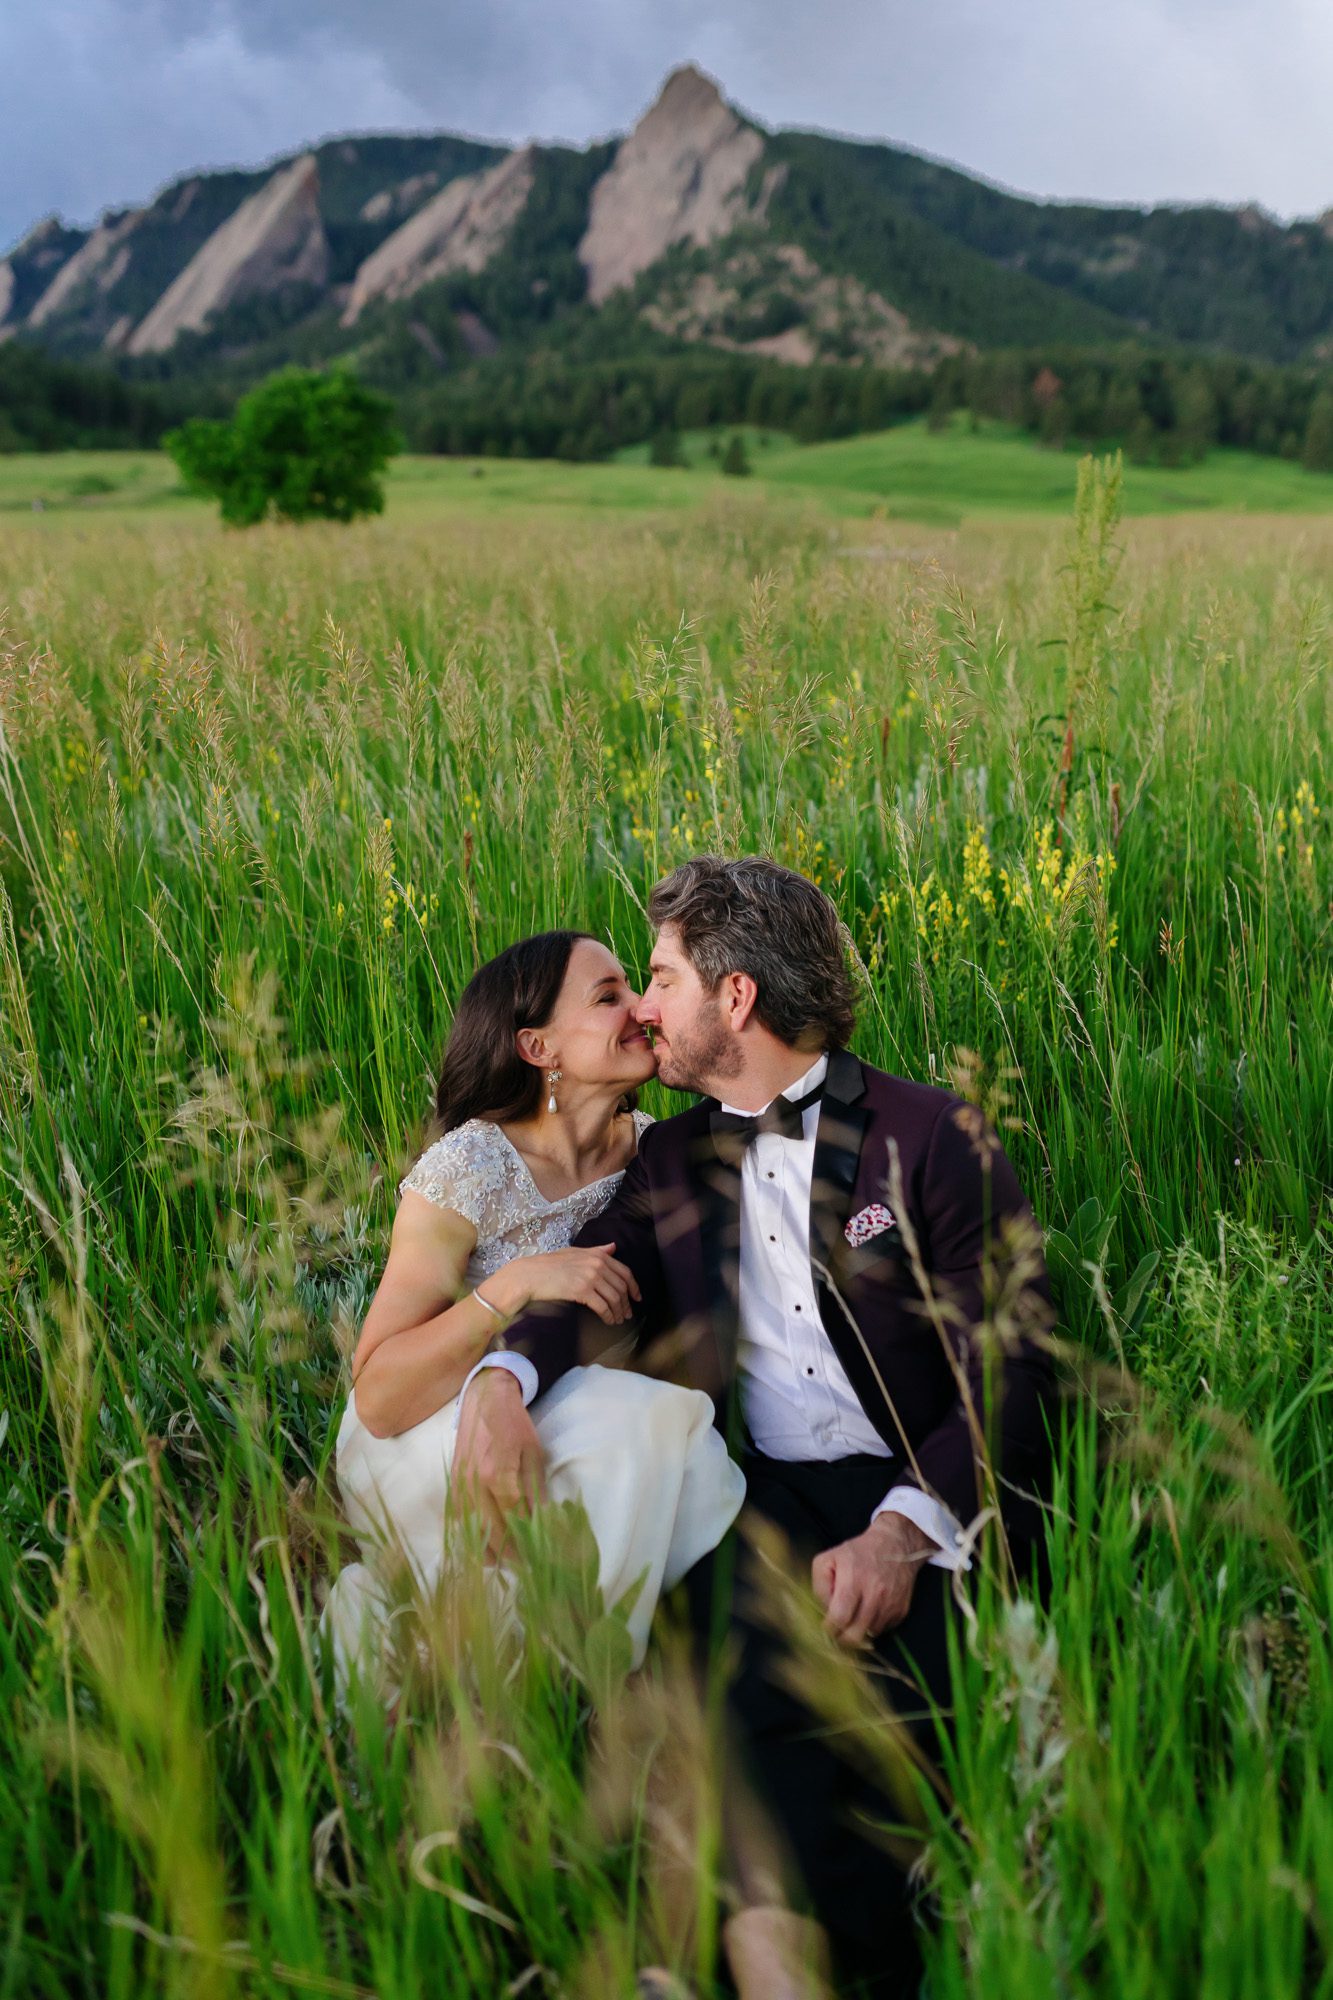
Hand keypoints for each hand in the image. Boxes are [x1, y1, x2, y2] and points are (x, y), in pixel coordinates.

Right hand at [454, 1369, 545, 1557]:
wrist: (484, 1398)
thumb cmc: (514, 1424)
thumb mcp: (534, 1454)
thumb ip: (536, 1491)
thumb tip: (542, 1523)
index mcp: (498, 1475)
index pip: (514, 1521)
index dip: (526, 1542)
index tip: (537, 1556)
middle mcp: (474, 1484)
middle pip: (489, 1533)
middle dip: (508, 1553)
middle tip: (524, 1564)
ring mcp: (459, 1485)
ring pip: (470, 1531)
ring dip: (487, 1550)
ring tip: (504, 1561)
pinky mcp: (452, 1484)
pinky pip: (459, 1519)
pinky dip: (471, 1536)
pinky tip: (484, 1544)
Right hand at [491, 1242, 640, 1324]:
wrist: (530, 1275)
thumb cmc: (549, 1265)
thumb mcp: (575, 1252)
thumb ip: (596, 1250)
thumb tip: (613, 1247)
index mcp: (597, 1255)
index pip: (624, 1272)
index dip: (634, 1287)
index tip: (637, 1298)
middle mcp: (597, 1264)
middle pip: (621, 1287)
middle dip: (627, 1303)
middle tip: (627, 1314)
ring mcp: (590, 1277)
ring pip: (614, 1298)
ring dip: (618, 1312)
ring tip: (618, 1320)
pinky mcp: (582, 1291)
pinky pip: (602, 1306)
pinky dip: (608, 1316)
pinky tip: (608, 1321)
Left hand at [811, 1512, 935, 1647]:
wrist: (896, 1545)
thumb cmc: (858, 1552)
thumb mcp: (828, 1559)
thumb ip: (820, 1586)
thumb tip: (824, 1612)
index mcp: (853, 1580)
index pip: (840, 1618)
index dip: (830, 1628)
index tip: (826, 1626)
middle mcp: (874, 1595)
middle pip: (855, 1635)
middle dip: (842, 1638)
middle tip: (838, 1630)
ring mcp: (890, 1605)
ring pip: (869, 1635)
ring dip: (859, 1630)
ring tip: (855, 1614)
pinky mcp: (901, 1611)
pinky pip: (883, 1630)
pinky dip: (874, 1625)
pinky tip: (870, 1610)